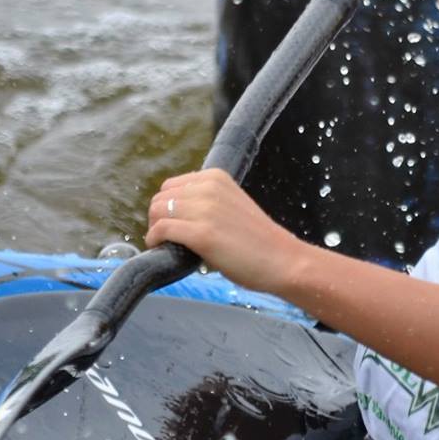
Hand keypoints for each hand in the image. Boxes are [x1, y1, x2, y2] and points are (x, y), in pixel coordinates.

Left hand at [145, 168, 311, 296]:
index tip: (173, 223)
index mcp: (216, 178)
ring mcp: (205, 210)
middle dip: (158, 218)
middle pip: (160, 198)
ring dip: (155, 230)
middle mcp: (209, 188)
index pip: (171, 186)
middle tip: (168, 238)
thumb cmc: (259, 241)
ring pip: (157, 212)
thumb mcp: (232, 207)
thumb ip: (207, 203)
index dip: (167, 207)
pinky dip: (155, 240)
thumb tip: (174, 214)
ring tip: (165, 245)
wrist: (284, 261)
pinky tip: (160, 249)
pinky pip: (162, 230)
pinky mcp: (202, 233)